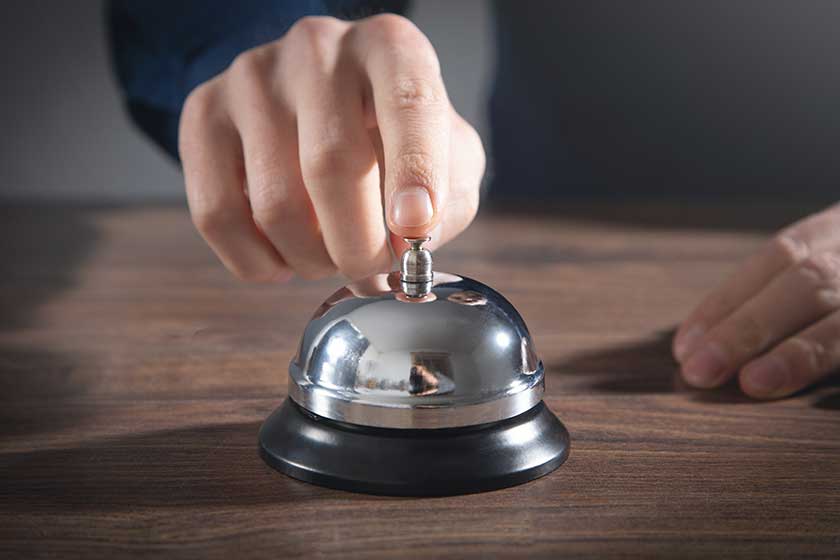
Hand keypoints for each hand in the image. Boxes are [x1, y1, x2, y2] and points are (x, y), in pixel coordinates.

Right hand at [178, 15, 484, 281]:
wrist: (322, 112)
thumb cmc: (393, 140)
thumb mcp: (448, 159)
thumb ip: (447, 201)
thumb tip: (407, 244)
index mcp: (390, 48)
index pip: (409, 102)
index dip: (415, 171)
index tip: (416, 229)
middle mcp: (318, 49)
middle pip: (331, 165)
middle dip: (359, 244)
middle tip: (372, 270)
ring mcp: (253, 78)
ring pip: (274, 204)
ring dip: (310, 259)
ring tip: (330, 256)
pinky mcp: (203, 113)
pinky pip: (216, 214)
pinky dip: (257, 261)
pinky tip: (284, 257)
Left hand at [673, 204, 839, 398]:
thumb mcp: (826, 258)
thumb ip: (778, 290)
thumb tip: (703, 339)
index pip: (776, 258)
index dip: (728, 301)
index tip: (685, 345)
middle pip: (808, 283)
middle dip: (748, 328)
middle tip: (699, 371)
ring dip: (801, 353)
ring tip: (754, 383)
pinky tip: (824, 400)